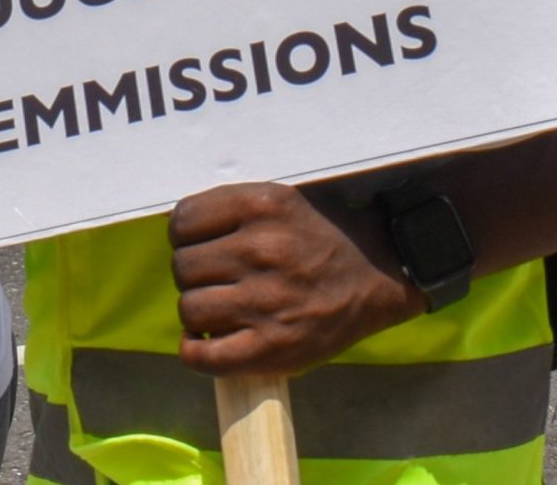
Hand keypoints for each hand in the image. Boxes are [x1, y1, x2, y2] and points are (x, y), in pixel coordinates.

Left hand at [168, 183, 424, 376]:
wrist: (382, 272)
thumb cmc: (322, 235)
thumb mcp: (279, 201)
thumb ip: (229, 210)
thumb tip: (173, 229)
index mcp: (260, 206)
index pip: (182, 221)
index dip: (185, 237)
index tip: (201, 245)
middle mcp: (261, 250)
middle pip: (183, 267)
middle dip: (195, 274)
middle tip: (220, 279)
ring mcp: (267, 300)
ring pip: (189, 308)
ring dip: (199, 311)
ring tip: (223, 307)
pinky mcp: (275, 346)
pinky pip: (205, 355)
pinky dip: (195, 351)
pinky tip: (204, 341)